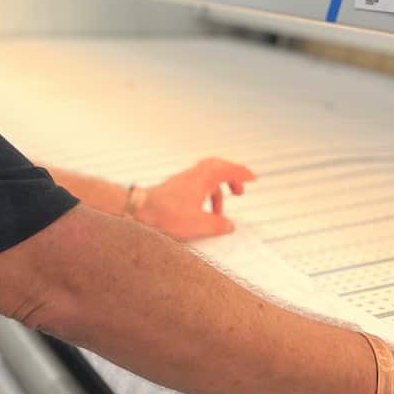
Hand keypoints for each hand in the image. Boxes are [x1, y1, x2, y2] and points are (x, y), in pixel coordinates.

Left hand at [133, 158, 253, 240]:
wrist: (140, 209)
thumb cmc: (168, 214)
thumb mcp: (198, 224)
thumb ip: (218, 225)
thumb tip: (230, 226)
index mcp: (202, 179)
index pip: (227, 169)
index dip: (242, 173)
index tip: (253, 178)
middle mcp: (193, 175)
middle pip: (217, 167)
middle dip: (231, 177)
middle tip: (240, 191)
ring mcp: (183, 180)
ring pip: (207, 178)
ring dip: (218, 192)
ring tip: (221, 214)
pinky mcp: (175, 188)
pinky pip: (197, 186)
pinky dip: (206, 196)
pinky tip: (204, 214)